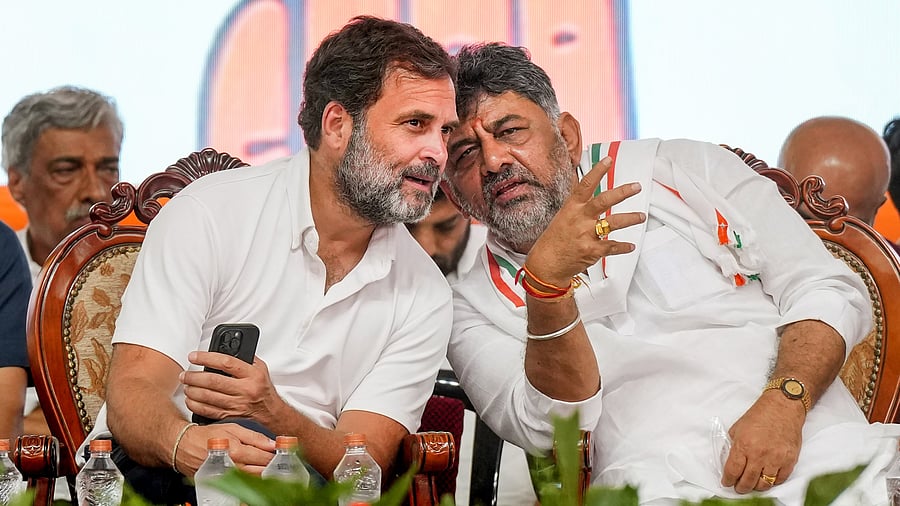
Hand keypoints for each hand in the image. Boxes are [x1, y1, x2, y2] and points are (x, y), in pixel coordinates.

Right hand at [176, 422, 274, 475]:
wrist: (184, 447)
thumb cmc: (207, 436)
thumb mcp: (232, 428)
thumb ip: (254, 436)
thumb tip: (272, 444)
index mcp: (237, 451)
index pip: (264, 457)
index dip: (275, 456)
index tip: (282, 454)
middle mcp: (233, 467)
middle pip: (261, 471)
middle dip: (271, 467)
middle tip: (278, 462)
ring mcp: (227, 477)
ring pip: (253, 479)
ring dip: (262, 473)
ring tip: (267, 466)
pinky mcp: (221, 483)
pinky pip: (241, 483)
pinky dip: (250, 478)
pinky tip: (253, 472)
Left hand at [181, 352, 284, 427]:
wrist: (270, 411)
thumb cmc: (262, 388)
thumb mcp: (260, 368)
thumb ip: (245, 358)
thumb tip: (227, 348)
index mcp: (252, 375)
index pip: (226, 363)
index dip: (207, 358)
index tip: (194, 356)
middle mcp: (245, 390)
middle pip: (213, 381)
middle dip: (194, 377)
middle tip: (184, 374)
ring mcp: (237, 404)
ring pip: (208, 397)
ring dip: (192, 390)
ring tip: (186, 385)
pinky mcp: (230, 416)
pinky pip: (208, 411)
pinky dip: (195, 405)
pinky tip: (190, 399)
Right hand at [526, 157, 645, 284]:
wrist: (546, 263)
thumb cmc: (554, 240)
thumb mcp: (562, 217)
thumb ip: (577, 204)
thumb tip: (586, 189)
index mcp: (571, 208)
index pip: (585, 185)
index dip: (597, 171)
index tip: (608, 160)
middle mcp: (579, 218)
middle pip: (603, 201)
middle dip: (622, 192)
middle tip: (636, 187)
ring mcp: (585, 234)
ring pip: (612, 222)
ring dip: (630, 219)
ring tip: (641, 216)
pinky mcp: (591, 250)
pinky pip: (612, 246)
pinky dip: (623, 246)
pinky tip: (630, 245)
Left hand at [721, 392, 804, 492]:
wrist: (782, 408)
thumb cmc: (760, 415)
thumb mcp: (737, 428)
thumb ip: (732, 446)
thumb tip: (728, 461)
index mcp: (744, 445)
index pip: (733, 471)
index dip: (728, 480)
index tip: (726, 482)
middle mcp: (759, 454)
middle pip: (748, 481)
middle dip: (741, 488)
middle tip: (738, 487)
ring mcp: (776, 458)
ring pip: (764, 484)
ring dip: (756, 487)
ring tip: (752, 485)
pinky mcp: (789, 460)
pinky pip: (780, 479)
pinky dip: (772, 482)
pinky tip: (766, 478)